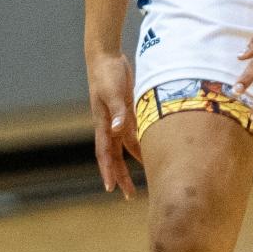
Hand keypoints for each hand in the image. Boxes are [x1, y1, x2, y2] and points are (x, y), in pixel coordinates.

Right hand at [87, 51, 140, 198]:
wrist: (105, 56)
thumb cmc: (106, 73)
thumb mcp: (113, 91)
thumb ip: (117, 111)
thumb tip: (117, 130)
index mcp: (103, 123)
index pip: (104, 153)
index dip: (107, 171)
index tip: (110, 189)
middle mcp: (109, 125)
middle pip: (114, 156)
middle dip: (120, 176)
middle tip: (128, 196)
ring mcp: (117, 119)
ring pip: (124, 148)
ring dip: (131, 164)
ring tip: (141, 182)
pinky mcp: (126, 111)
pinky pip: (133, 133)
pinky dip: (140, 145)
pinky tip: (150, 153)